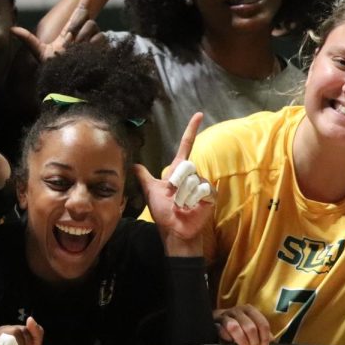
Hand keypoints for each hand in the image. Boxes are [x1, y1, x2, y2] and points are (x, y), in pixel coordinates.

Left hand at [12, 0, 102, 61]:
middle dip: (76, 27)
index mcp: (70, 29)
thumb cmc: (54, 67)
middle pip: (85, 17)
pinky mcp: (102, 46)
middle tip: (69, 42)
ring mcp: (94, 38)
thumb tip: (12, 29)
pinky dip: (92, 44)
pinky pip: (99, 37)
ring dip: (83, 38)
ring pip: (92, 26)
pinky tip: (87, 53)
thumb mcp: (39, 52)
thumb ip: (28, 39)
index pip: (80, 10)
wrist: (67, 80)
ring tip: (77, 50)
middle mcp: (84, 31)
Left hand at [135, 113, 213, 252]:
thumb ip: (144, 177)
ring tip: (182, 204)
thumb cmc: (164, 212)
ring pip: (192, 178)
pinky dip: (193, 199)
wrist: (175, 230)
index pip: (186, 145)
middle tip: (173, 196)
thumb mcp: (150, 191)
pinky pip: (202, 189)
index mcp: (179, 171)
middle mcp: (192, 175)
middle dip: (176, 182)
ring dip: (183, 194)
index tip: (199, 114)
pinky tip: (191, 207)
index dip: (191, 130)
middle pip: (186, 165)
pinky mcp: (210, 195)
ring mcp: (202, 184)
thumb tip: (134, 165)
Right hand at [214, 305, 270, 344]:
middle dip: (254, 342)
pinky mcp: (213, 323)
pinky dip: (227, 338)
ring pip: (234, 327)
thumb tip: (272, 342)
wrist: (215, 323)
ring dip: (242, 341)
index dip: (265, 337)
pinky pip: (220, 330)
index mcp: (249, 310)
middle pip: (250, 326)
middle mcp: (237, 311)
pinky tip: (230, 344)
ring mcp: (224, 316)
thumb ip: (261, 333)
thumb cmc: (237, 327)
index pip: (261, 323)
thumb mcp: (250, 328)